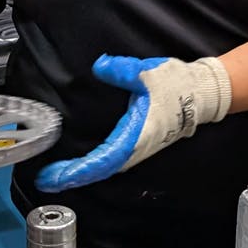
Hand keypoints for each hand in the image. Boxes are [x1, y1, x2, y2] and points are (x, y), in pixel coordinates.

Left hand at [35, 54, 232, 192]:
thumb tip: (100, 65)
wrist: (201, 93)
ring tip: (58, 176)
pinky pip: (112, 161)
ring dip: (81, 173)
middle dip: (72, 177)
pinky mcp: (139, 145)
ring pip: (105, 168)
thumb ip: (121, 70)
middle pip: (99, 170)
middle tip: (47, 181)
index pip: (100, 159)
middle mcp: (135, 148)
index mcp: (135, 135)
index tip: (54, 177)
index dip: (76, 171)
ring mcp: (138, 149)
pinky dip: (93, 166)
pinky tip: (82, 164)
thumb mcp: (147, 73)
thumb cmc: (177, 85)